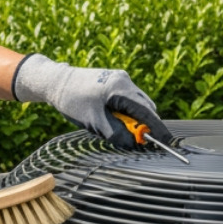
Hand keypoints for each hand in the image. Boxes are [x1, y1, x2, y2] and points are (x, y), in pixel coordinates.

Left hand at [12, 54, 170, 149]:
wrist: (55, 81)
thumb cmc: (73, 100)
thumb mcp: (95, 122)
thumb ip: (117, 134)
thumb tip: (134, 144)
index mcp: (121, 88)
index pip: (147, 112)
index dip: (157, 128)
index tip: (167, 142)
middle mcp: (124, 80)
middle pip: (145, 108)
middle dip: (143, 126)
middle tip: (135, 141)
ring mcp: (120, 79)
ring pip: (136, 104)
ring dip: (132, 119)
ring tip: (111, 127)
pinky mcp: (114, 81)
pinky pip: (127, 100)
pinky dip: (125, 112)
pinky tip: (110, 118)